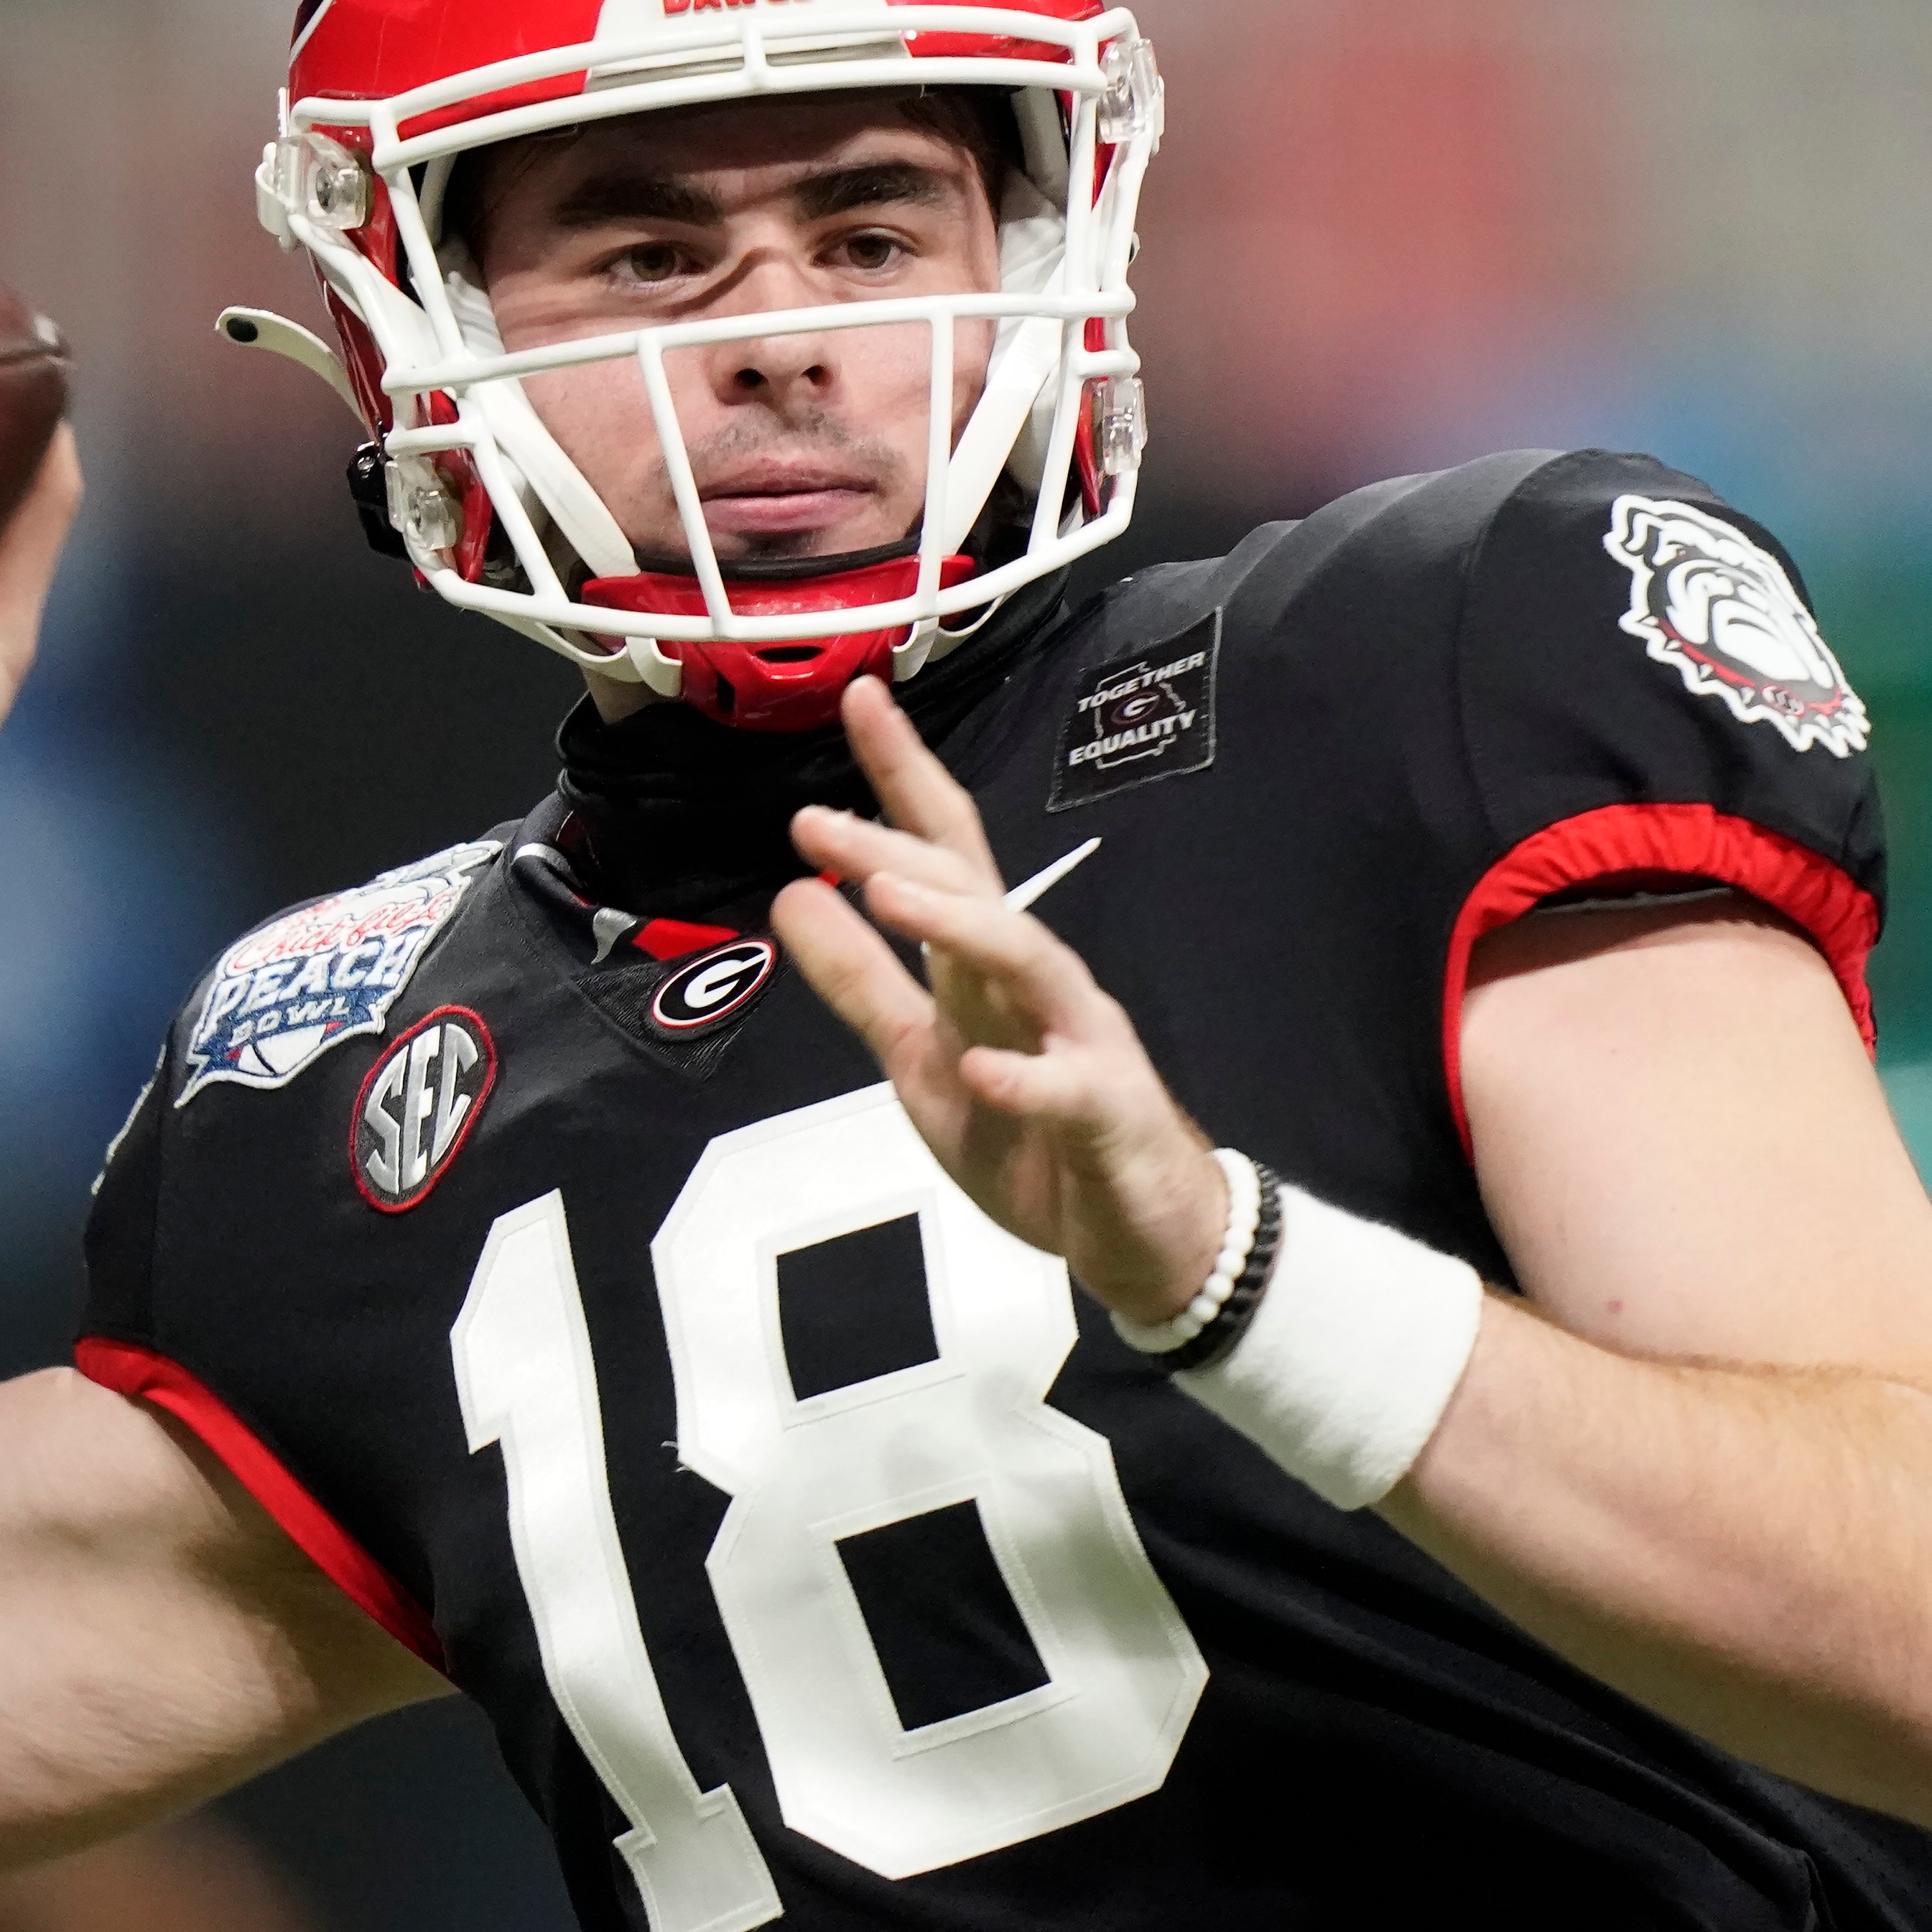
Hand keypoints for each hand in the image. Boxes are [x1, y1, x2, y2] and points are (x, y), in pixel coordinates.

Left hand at [775, 678, 1229, 1326]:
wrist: (1141, 1234)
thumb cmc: (1033, 1137)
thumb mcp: (924, 1059)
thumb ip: (861, 984)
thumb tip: (790, 893)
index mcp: (986, 968)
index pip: (943, 851)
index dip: (901, 776)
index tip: (858, 697)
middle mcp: (1037, 983)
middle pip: (973, 890)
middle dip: (897, 844)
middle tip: (812, 819)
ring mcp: (1080, 1042)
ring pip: (1028, 963)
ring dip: (960, 925)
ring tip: (886, 892)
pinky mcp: (1109, 1115)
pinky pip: (1069, 1089)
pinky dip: (1027, 1078)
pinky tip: (984, 1067)